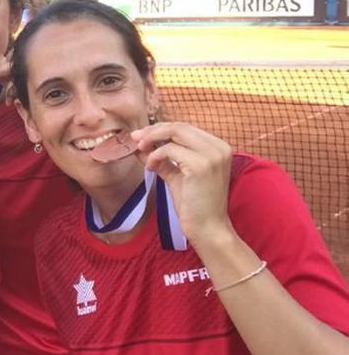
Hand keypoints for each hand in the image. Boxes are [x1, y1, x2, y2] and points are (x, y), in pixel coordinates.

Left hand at [131, 122, 233, 242]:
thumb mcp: (176, 175)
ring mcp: (212, 155)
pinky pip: (169, 150)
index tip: (141, 136)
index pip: (185, 127)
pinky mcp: (201, 165)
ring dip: (152, 140)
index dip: (160, 129)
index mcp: (217, 147)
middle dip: (153, 130)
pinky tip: (151, 168)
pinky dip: (155, 156)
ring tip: (140, 151)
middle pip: (179, 126)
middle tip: (135, 139)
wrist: (208, 228)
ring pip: (174, 132)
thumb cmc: (194, 204)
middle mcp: (219, 147)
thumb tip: (140, 147)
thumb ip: (162, 159)